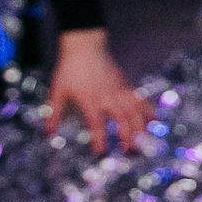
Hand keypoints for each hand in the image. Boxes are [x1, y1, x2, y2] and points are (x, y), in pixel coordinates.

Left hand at [45, 30, 147, 155]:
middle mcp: (108, 97)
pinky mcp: (127, 87)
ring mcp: (120, 91)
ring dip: (141, 130)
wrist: (86, 46)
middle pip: (124, 120)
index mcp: (90, 100)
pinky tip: (153, 124)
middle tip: (129, 155)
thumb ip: (54, 114)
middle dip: (129, 139)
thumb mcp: (57, 91)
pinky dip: (149, 112)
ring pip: (136, 113)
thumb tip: (48, 135)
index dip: (99, 139)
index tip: (100, 153)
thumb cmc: (69, 69)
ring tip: (142, 145)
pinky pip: (141, 101)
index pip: (96, 123)